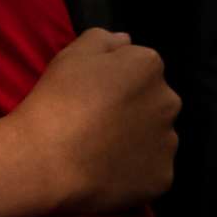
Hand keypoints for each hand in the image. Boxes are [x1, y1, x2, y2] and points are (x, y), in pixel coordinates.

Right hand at [11, 27, 179, 214]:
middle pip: (154, 101)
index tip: (93, 94)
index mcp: (149, 66)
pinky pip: (152, 170)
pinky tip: (108, 172)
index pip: (140, 67)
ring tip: (101, 151)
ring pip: (156, 136)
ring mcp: (168, 142)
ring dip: (137, 140)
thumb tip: (126, 40)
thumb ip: (103, 39)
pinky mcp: (163, 177)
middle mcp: (168, 101)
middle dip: (134, 108)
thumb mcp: (72, 54)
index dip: (116, 80)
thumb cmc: (59, 100)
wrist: (48, 160)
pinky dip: (136, 171)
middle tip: (98, 123)